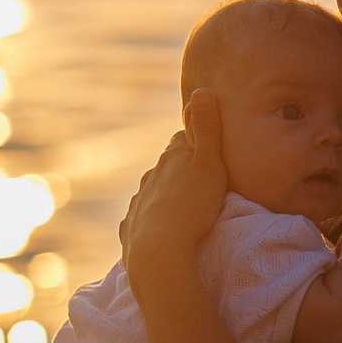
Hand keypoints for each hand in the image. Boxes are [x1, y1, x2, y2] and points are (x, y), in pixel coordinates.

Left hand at [120, 88, 227, 291]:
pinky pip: (142, 219)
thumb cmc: (192, 206)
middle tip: (202, 183)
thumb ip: (206, 129)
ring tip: (184, 209)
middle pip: (168, 166)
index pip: (184, 140)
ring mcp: (138, 202)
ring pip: (153, 191)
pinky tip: (160, 230)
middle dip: (181, 170)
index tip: (210, 151)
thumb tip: (200, 89)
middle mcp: (150, 175)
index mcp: (171, 158)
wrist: (157, 252)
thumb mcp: (209, 164)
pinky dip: (151, 221)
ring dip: (166, 195)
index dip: (198, 144)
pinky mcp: (131, 227)